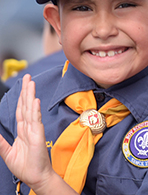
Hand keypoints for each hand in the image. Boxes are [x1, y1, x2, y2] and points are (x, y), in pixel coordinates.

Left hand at [0, 74, 56, 191]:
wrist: (36, 177)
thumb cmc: (26, 167)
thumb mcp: (7, 153)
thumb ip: (0, 142)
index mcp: (23, 131)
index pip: (21, 111)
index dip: (21, 98)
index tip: (23, 86)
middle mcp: (29, 128)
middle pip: (27, 106)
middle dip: (27, 91)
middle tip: (28, 77)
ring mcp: (35, 131)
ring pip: (31, 110)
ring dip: (30, 96)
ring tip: (31, 83)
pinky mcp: (38, 136)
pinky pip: (36, 121)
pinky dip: (35, 110)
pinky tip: (34, 101)